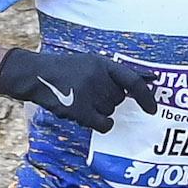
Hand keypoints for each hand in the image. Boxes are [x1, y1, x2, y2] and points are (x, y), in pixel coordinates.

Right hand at [0, 44, 158, 132]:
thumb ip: (112, 73)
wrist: (34, 74)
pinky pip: (103, 123)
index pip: (133, 80)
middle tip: (89, 94)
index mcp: (102, 63)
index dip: (146, 95)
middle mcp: (98, 77)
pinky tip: (91, 118)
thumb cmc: (63, 69)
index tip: (153, 108)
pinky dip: (101, 124)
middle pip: (118, 99)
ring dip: (99, 111)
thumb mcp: (89, 63)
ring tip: (80, 100)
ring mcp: (88, 93)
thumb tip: (149, 80)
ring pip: (109, 111)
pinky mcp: (79, 109)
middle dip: (108, 100)